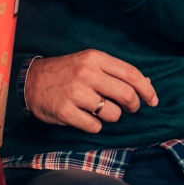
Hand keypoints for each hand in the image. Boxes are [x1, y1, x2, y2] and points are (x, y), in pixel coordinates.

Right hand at [24, 50, 157, 132]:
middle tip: (129, 109)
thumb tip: (147, 84)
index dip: (147, 90)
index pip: (131, 74)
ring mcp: (75, 93)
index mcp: (94, 58)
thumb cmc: (65, 72)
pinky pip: (95, 126)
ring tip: (99, 110)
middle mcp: (86, 73)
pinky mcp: (66, 111)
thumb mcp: (88, 63)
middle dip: (133, 106)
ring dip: (111, 117)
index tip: (153, 100)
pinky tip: (85, 117)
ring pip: (113, 114)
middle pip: (127, 95)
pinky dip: (94, 125)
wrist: (30, 81)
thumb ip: (115, 72)